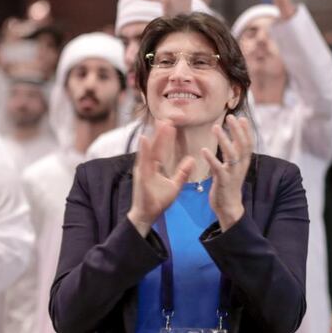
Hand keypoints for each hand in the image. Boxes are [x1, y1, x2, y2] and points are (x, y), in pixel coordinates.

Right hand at [128, 121, 195, 236]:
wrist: (146, 215)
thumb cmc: (157, 201)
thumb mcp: (174, 185)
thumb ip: (182, 172)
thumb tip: (191, 159)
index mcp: (154, 166)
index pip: (162, 148)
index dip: (166, 136)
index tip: (172, 123)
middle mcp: (147, 166)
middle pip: (155, 146)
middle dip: (160, 132)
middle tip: (166, 117)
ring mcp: (142, 170)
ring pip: (149, 150)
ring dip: (154, 137)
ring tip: (159, 123)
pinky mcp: (140, 176)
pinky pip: (142, 161)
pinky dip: (143, 150)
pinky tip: (144, 139)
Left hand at [201, 115, 252, 229]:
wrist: (228, 207)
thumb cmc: (228, 185)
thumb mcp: (233, 167)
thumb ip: (233, 154)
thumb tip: (231, 139)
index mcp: (243, 163)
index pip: (248, 143)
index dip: (246, 131)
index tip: (242, 117)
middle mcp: (240, 167)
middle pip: (242, 145)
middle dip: (237, 130)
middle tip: (230, 117)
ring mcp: (232, 174)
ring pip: (231, 154)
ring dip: (224, 140)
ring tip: (215, 127)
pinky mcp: (223, 182)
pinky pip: (218, 169)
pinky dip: (211, 159)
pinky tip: (204, 149)